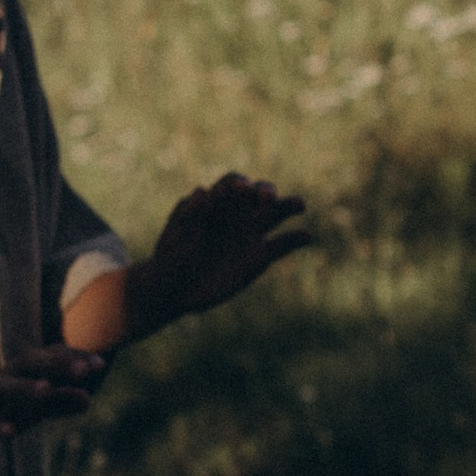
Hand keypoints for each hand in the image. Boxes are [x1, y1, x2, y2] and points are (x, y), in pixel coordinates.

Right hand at [0, 344, 103, 473]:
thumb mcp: (24, 412)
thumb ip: (55, 405)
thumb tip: (91, 398)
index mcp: (15, 377)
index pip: (47, 360)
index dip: (73, 360)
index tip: (102, 362)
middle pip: (28, 364)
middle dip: (57, 365)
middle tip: (87, 369)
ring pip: (1, 388)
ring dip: (24, 388)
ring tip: (46, 391)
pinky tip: (10, 433)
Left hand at [130, 174, 309, 329]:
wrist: (175, 291)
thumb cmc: (170, 259)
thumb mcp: (175, 236)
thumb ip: (191, 214)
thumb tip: (202, 190)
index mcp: (215, 203)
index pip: (232, 184)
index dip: (238, 183)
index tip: (239, 190)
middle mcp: (236, 214)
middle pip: (259, 192)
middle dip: (265, 190)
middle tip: (266, 199)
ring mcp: (251, 234)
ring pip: (276, 213)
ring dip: (289, 205)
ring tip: (299, 205)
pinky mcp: (261, 257)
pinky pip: (283, 244)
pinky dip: (296, 238)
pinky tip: (306, 237)